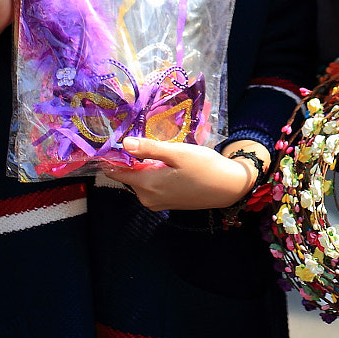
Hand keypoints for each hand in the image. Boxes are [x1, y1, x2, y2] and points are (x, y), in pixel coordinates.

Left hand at [100, 137, 256, 210]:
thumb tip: (125, 143)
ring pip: (140, 178)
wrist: (228, 187)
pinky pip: (150, 184)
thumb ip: (150, 149)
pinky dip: (152, 172)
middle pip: (128, 174)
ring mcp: (156, 202)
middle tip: (139, 135)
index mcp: (147, 185)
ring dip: (143, 164)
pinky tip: (164, 160)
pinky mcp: (165, 202)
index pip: (117, 171)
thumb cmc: (205, 167)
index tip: (110, 139)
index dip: (112, 155)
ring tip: (154, 146)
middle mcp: (147, 197)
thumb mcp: (178, 153)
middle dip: (130, 157)